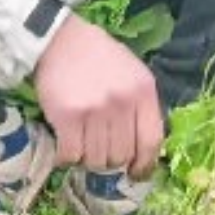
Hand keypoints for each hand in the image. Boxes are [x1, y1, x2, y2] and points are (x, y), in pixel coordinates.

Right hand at [32, 15, 165, 177]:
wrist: (62, 40)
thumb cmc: (100, 58)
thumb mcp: (134, 75)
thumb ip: (141, 106)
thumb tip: (143, 149)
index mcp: (144, 92)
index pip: (152, 140)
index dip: (144, 164)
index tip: (136, 173)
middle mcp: (123, 103)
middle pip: (122, 155)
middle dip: (111, 162)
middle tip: (101, 153)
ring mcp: (96, 110)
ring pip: (97, 159)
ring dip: (89, 159)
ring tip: (83, 145)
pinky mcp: (68, 116)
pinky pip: (71, 154)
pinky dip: (67, 157)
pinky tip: (66, 146)